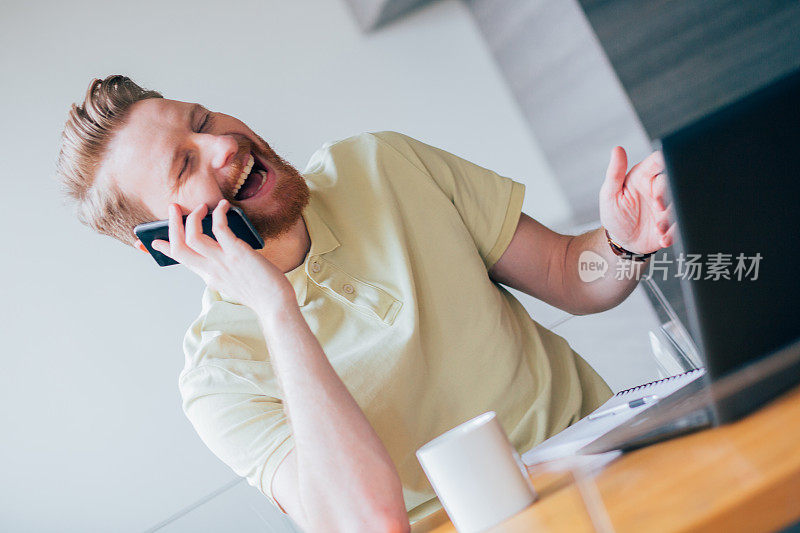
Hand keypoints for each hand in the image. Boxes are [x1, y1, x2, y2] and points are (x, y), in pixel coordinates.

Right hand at [151, 200, 296, 314]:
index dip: (163, 248)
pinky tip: (223, 206)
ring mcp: (222, 262)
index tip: (153, 241)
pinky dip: (218, 214)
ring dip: (193, 217)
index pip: (180, 260)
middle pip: (179, 247)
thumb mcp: (233, 282)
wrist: (274, 303)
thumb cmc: (260, 291)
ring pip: (192, 237)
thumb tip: (223, 250)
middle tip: (174, 208)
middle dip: (172, 224)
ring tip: (202, 207)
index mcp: (208, 276)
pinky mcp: (237, 253)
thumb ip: (222, 269)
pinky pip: (219, 229)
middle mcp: (210, 269)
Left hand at [599, 146, 675, 253]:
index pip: (659, 161)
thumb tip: (617, 150)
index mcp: (644, 175)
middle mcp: (659, 187)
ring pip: (680, 202)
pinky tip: (662, 237)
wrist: (622, 241)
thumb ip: (614, 173)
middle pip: (674, 181)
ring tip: (658, 227)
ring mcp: (668, 204)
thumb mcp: (609, 194)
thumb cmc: (615, 214)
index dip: (665, 162)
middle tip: (658, 207)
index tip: (662, 174)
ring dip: (671, 216)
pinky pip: (681, 223)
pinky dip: (674, 231)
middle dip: (668, 194)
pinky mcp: (674, 221)